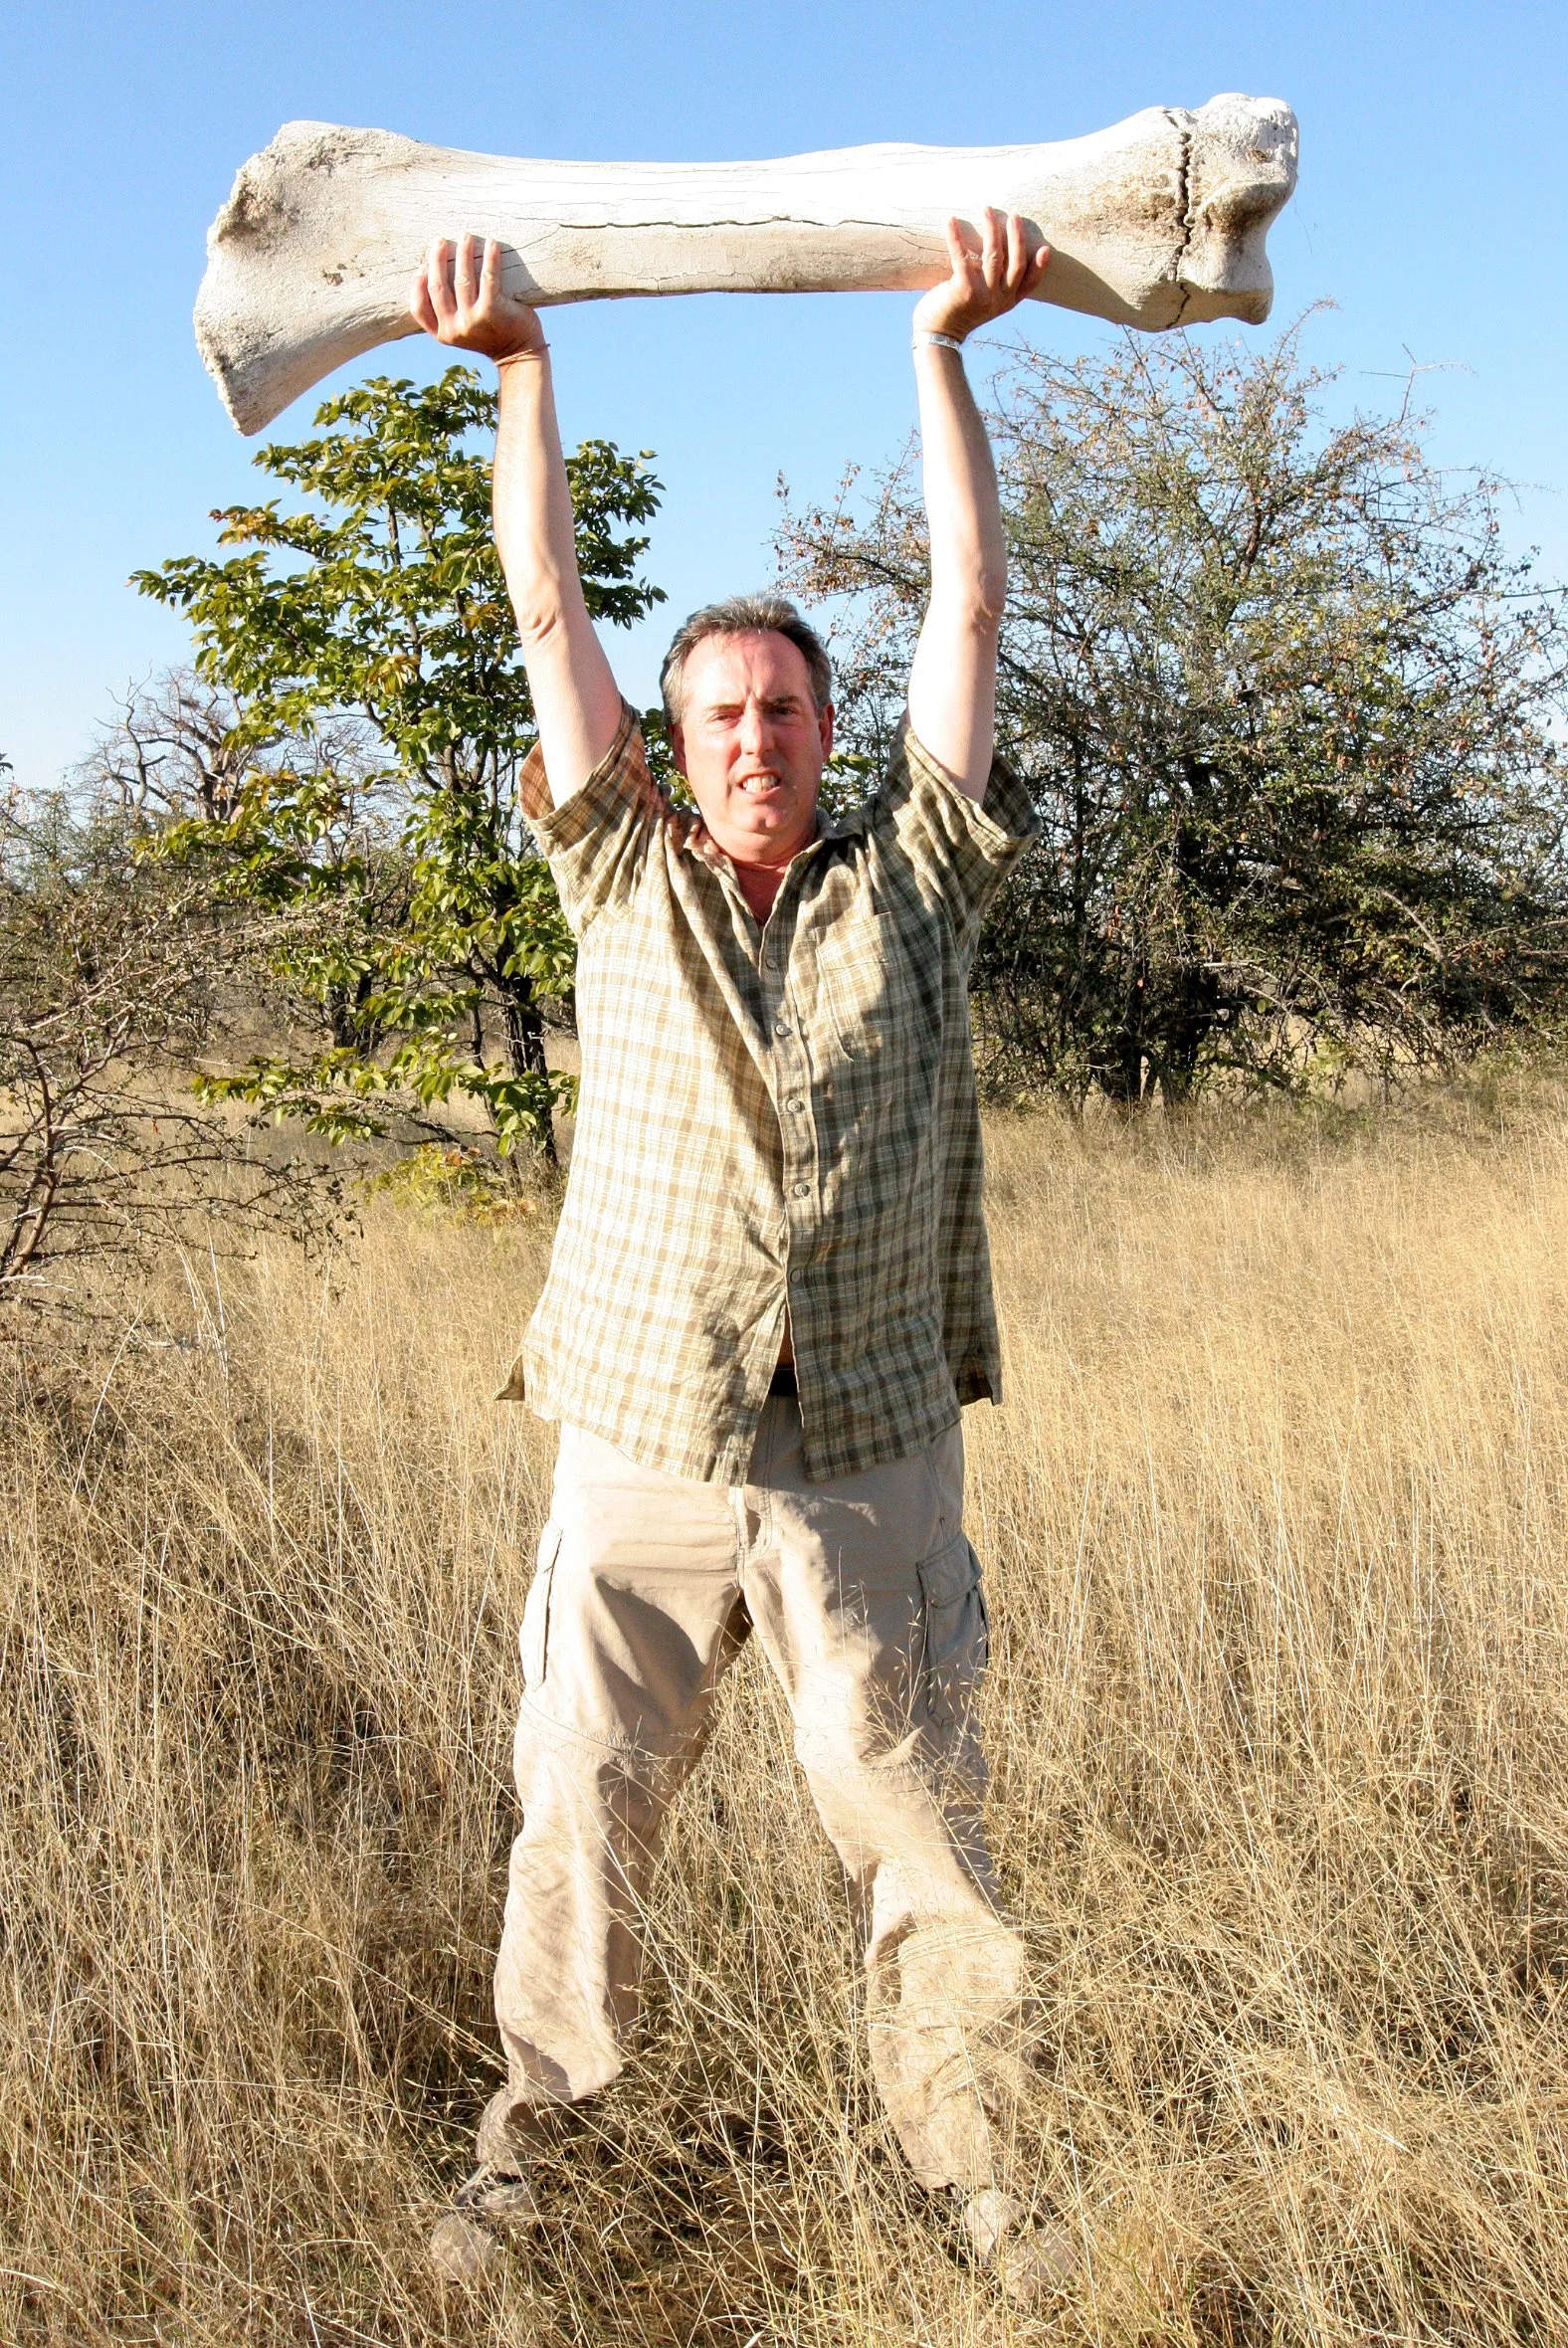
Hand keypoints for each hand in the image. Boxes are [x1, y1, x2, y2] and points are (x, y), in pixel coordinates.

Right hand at [409, 233, 546, 363]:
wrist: (519, 352)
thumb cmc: (489, 334)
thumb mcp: (461, 329)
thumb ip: (447, 311)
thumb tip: (431, 271)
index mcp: (442, 333)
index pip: (419, 307)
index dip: (417, 284)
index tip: (423, 265)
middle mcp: (454, 328)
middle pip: (438, 286)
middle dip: (437, 259)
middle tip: (440, 241)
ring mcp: (472, 320)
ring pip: (461, 278)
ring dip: (463, 253)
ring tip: (466, 237)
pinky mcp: (491, 310)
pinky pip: (487, 277)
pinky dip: (490, 258)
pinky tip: (491, 243)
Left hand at [911, 210, 1048, 343]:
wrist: (937, 335)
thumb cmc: (959, 312)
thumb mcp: (984, 300)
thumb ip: (994, 282)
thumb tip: (996, 248)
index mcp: (1007, 301)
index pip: (1030, 284)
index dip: (1040, 267)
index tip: (1045, 249)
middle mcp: (999, 299)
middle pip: (1015, 264)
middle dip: (1017, 237)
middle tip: (1014, 216)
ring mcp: (983, 295)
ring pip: (993, 256)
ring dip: (991, 229)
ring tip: (987, 209)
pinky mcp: (963, 290)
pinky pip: (962, 258)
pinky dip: (956, 237)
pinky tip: (950, 220)